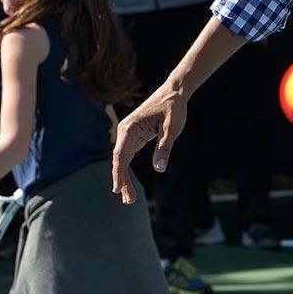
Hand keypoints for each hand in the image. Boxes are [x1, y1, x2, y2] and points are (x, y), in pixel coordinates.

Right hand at [111, 83, 187, 204]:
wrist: (174, 92)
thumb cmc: (173, 108)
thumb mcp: (171, 129)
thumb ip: (164, 148)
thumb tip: (159, 169)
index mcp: (130, 128)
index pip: (120, 155)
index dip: (118, 174)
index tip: (118, 189)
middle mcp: (125, 131)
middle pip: (119, 161)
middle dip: (122, 181)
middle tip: (129, 201)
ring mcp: (128, 134)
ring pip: (122, 160)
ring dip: (124, 178)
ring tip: (129, 198)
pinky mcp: (135, 136)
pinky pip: (128, 156)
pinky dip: (127, 170)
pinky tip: (128, 185)